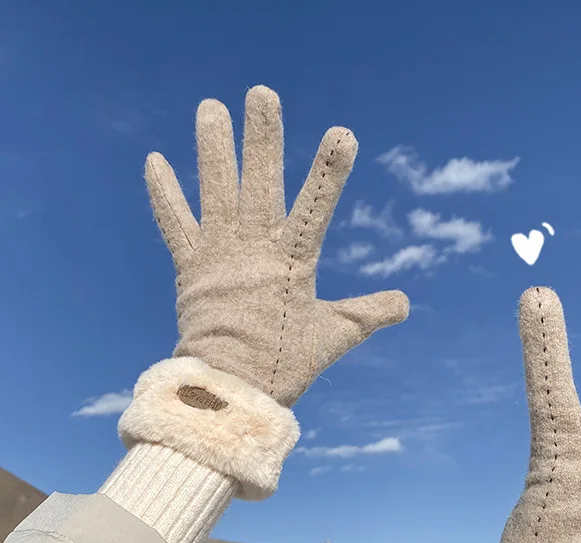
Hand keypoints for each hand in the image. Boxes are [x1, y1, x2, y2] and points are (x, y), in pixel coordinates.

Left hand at [144, 86, 408, 406]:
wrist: (229, 389)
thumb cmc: (284, 363)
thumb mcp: (335, 335)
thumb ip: (370, 313)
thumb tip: (406, 303)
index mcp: (292, 261)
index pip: (316, 208)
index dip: (329, 172)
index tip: (342, 134)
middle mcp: (253, 248)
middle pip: (260, 184)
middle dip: (263, 139)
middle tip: (262, 94)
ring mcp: (218, 256)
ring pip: (215, 192)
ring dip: (211, 148)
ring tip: (209, 106)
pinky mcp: (190, 269)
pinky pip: (175, 225)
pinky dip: (164, 195)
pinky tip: (154, 160)